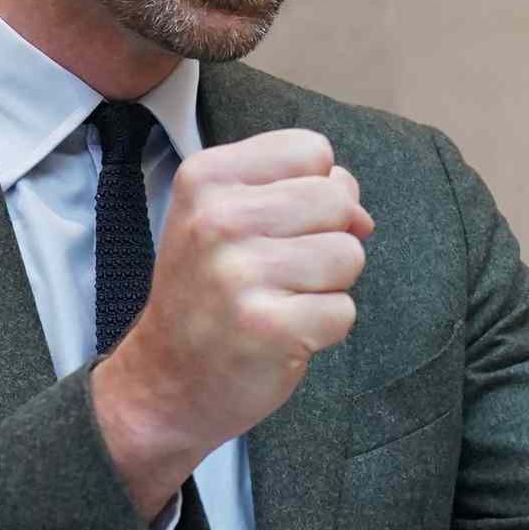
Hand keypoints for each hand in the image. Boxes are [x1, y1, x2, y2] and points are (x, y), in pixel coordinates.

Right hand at [92, 129, 372, 517]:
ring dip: (327, 285)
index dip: (312, 189)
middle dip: (326, 238)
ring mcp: (240, 274)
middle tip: (278, 272)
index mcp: (206, 176)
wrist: (166, 380)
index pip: (312, 150)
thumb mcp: (228, 216)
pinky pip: (344, 311)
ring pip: (349, 255)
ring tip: (280, 301)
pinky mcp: (268, 328)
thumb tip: (362, 216)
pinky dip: (325, 328)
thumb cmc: (209, 290)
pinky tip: (283, 334)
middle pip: (338, 200)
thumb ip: (297, 191)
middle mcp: (218, 218)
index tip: (275, 226)